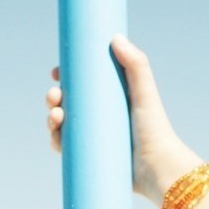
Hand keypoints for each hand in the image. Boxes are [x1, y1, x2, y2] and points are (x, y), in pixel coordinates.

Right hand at [44, 35, 202, 200]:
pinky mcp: (91, 158)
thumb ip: (136, 65)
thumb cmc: (155, 130)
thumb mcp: (144, 94)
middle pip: (69, 103)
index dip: (67, 77)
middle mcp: (102, 118)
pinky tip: (54, 135)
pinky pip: (66, 148)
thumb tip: (115, 37)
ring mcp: (95, 138)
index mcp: (113, 100)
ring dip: (51, 117)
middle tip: (53, 95)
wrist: (158, 170)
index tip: (57, 72)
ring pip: (63, 125)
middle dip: (54, 97)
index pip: (84, 84)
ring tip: (55, 115)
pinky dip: (56, 140)